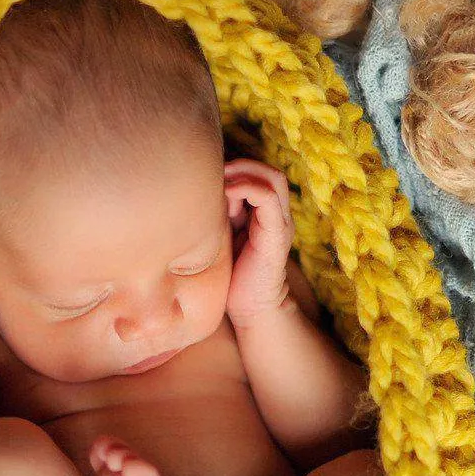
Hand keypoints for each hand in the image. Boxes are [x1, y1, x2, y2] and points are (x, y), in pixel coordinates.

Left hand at [223, 158, 296, 327]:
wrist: (250, 309)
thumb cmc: (232, 276)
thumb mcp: (222, 237)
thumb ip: (219, 215)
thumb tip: (195, 191)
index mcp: (265, 215)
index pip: (259, 174)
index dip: (237, 168)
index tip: (210, 176)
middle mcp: (276, 215)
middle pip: (269, 171)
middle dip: (241, 165)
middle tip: (215, 174)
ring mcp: (279, 223)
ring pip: (272, 178)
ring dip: (244, 174)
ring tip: (221, 183)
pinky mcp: (276, 234)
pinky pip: (268, 198)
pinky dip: (246, 188)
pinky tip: (225, 195)